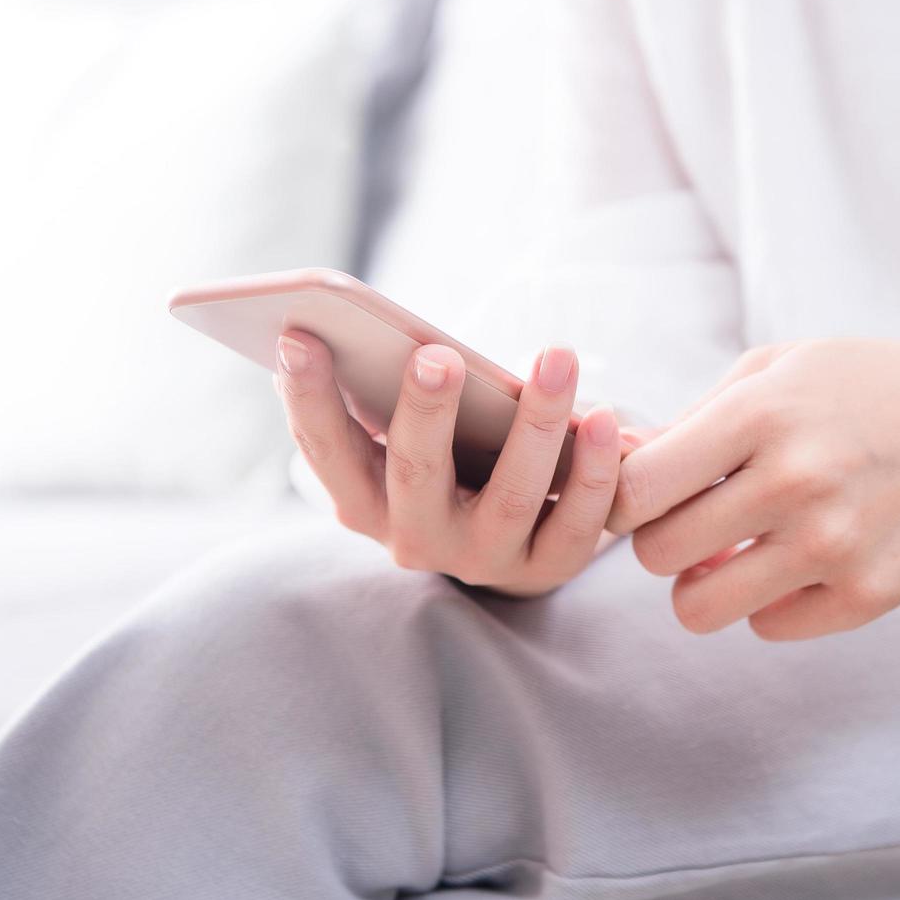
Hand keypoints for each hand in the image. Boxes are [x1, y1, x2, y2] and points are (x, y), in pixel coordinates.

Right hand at [276, 331, 619, 596]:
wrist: (511, 546)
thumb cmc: (450, 461)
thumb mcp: (406, 436)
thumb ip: (381, 393)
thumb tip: (345, 329)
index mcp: (362, 499)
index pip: (325, 450)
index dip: (307, 397)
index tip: (295, 335)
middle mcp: (413, 537)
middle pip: (414, 473)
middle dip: (424, 412)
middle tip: (436, 354)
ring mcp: (481, 559)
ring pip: (510, 494)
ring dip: (537, 422)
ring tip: (556, 356)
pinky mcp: (545, 570)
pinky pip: (574, 523)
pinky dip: (592, 471)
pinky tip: (604, 419)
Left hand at [608, 339, 899, 639]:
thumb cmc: (866, 388)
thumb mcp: (778, 372)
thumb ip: (690, 421)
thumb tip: (608, 463)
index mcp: (761, 414)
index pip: (636, 490)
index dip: (625, 499)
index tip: (646, 494)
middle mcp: (795, 481)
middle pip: (657, 554)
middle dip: (665, 541)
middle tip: (698, 520)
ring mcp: (835, 545)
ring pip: (699, 608)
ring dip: (704, 585)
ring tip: (731, 552)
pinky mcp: (869, 594)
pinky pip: (768, 627)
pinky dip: (769, 602)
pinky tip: (796, 562)